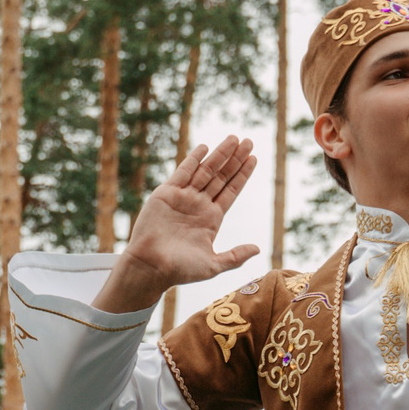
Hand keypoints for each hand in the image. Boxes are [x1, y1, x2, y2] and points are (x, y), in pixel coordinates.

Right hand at [93, 137, 260, 313]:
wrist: (150, 266)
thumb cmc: (180, 270)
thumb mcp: (213, 265)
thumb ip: (235, 256)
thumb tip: (258, 249)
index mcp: (211, 219)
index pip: (231, 191)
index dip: (242, 175)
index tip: (254, 158)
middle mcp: (199, 205)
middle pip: (221, 176)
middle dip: (235, 159)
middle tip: (249, 141)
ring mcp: (183, 197)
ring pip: (206, 170)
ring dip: (220, 154)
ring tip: (234, 139)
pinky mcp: (166, 193)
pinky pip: (183, 172)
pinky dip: (193, 159)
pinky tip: (205, 147)